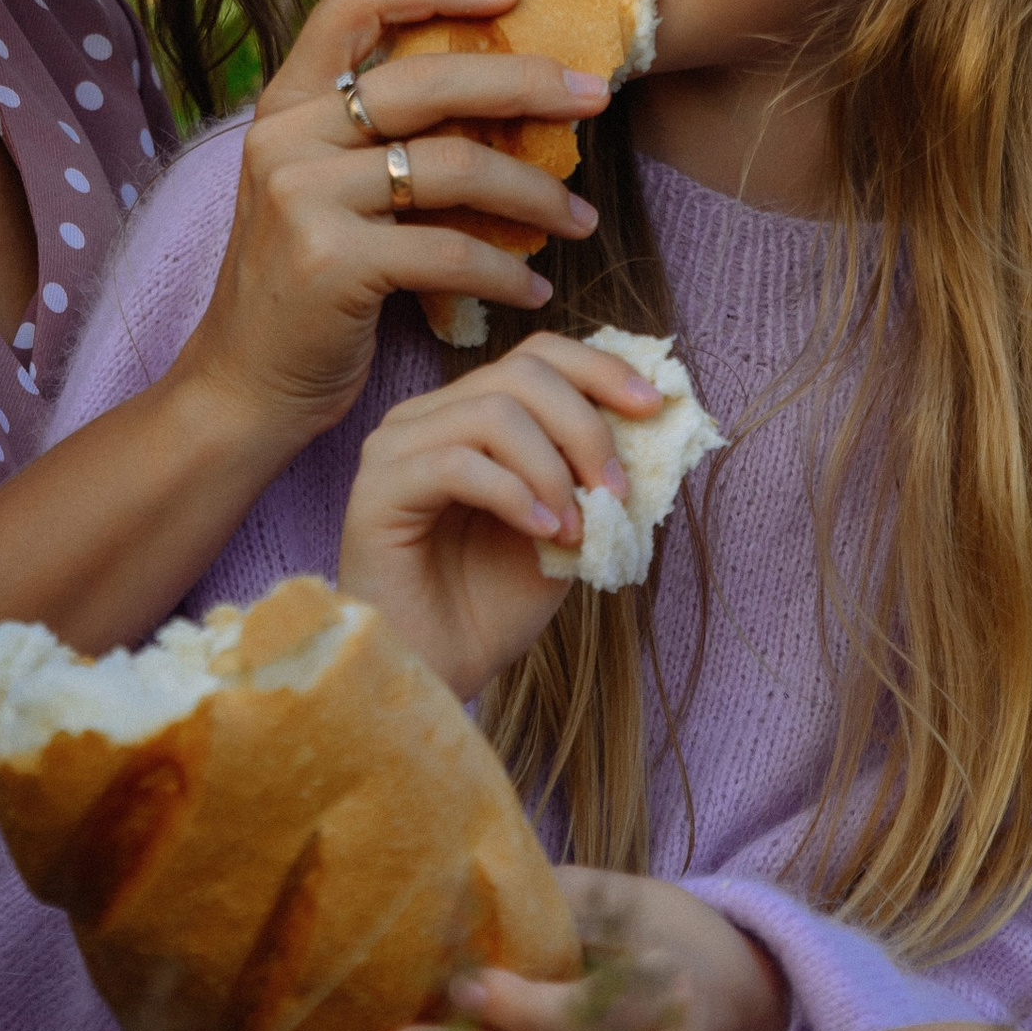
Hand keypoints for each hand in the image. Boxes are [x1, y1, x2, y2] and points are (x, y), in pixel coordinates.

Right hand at [177, 0, 615, 441]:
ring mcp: (303, 196)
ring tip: (581, 220)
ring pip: (454, 165)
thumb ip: (375, 134)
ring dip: (536, 193)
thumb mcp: (322, 188)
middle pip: (430, 80)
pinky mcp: (331, 262)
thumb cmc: (307, 285)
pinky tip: (535, 289)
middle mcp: (286, 136)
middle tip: (595, 98)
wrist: (244, 384)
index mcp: (286, 103)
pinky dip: (508, 272)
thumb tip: (500, 83)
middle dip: (528, 82)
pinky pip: (451, 251)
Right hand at [337, 334, 668, 700]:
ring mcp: (395, 448)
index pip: (537, 356)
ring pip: (493, 412)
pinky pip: (456, 462)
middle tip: (617, 491)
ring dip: (554, 471)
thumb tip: (654, 421)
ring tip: (575, 531)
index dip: (600, 369)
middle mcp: (426, 418)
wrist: (438, 675)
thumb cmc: (491, 606)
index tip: (654, 406)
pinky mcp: (377, 489)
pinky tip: (542, 533)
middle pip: (521, 374)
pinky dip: (514, 494)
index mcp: (467, 414)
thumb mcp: (567, 527)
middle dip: (586, 427)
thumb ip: (594, 473)